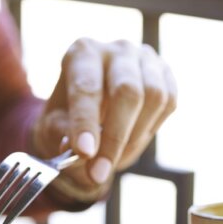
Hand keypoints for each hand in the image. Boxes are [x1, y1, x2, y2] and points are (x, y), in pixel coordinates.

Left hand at [30, 38, 177, 202]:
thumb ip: (63, 135)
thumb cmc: (66, 116)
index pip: (87, 88)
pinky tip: (130, 141)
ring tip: (112, 160)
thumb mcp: (53, 126)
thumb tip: (83, 152)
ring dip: (134, 138)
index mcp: (81, 53)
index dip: (86, 122)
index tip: (85, 152)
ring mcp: (144, 58)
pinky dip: (150, 130)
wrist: (89, 108)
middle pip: (127, 91)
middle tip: (98, 173)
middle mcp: (115, 49)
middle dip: (114, 138)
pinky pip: (169, 103)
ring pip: (154, 97)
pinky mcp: (165, 73)